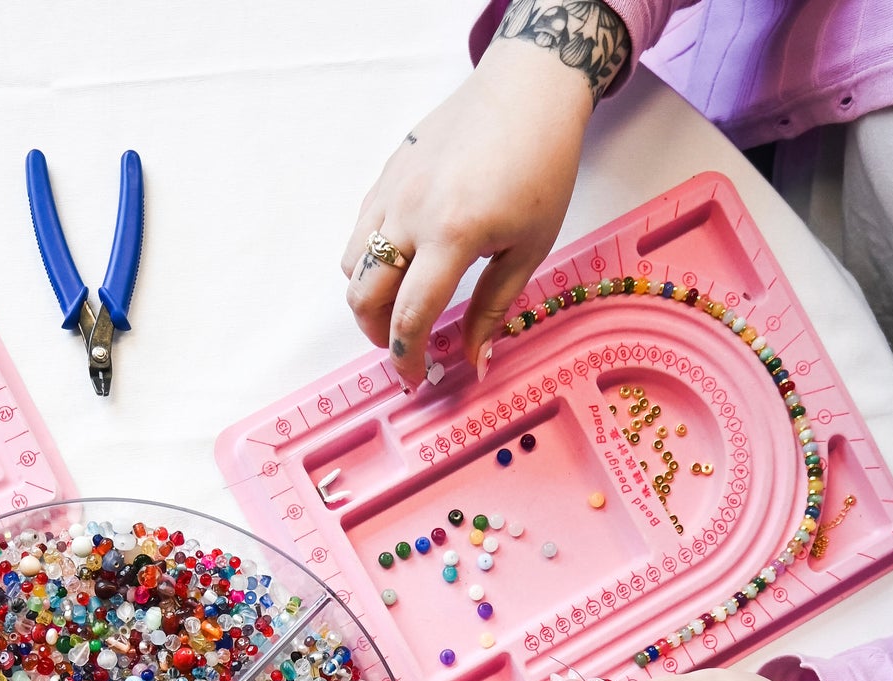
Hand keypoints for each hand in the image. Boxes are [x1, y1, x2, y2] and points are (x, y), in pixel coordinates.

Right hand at [340, 38, 592, 388]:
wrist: (527, 90)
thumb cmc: (540, 166)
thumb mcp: (529, 247)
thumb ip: (494, 307)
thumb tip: (475, 362)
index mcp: (451, 234)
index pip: (410, 315)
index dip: (408, 357)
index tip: (416, 378)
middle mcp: (410, 212)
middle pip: (363, 296)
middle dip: (378, 334)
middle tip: (405, 347)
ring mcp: (391, 190)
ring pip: (351, 264)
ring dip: (368, 298)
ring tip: (401, 306)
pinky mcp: (386, 174)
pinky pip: (361, 230)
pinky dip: (369, 259)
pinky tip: (403, 263)